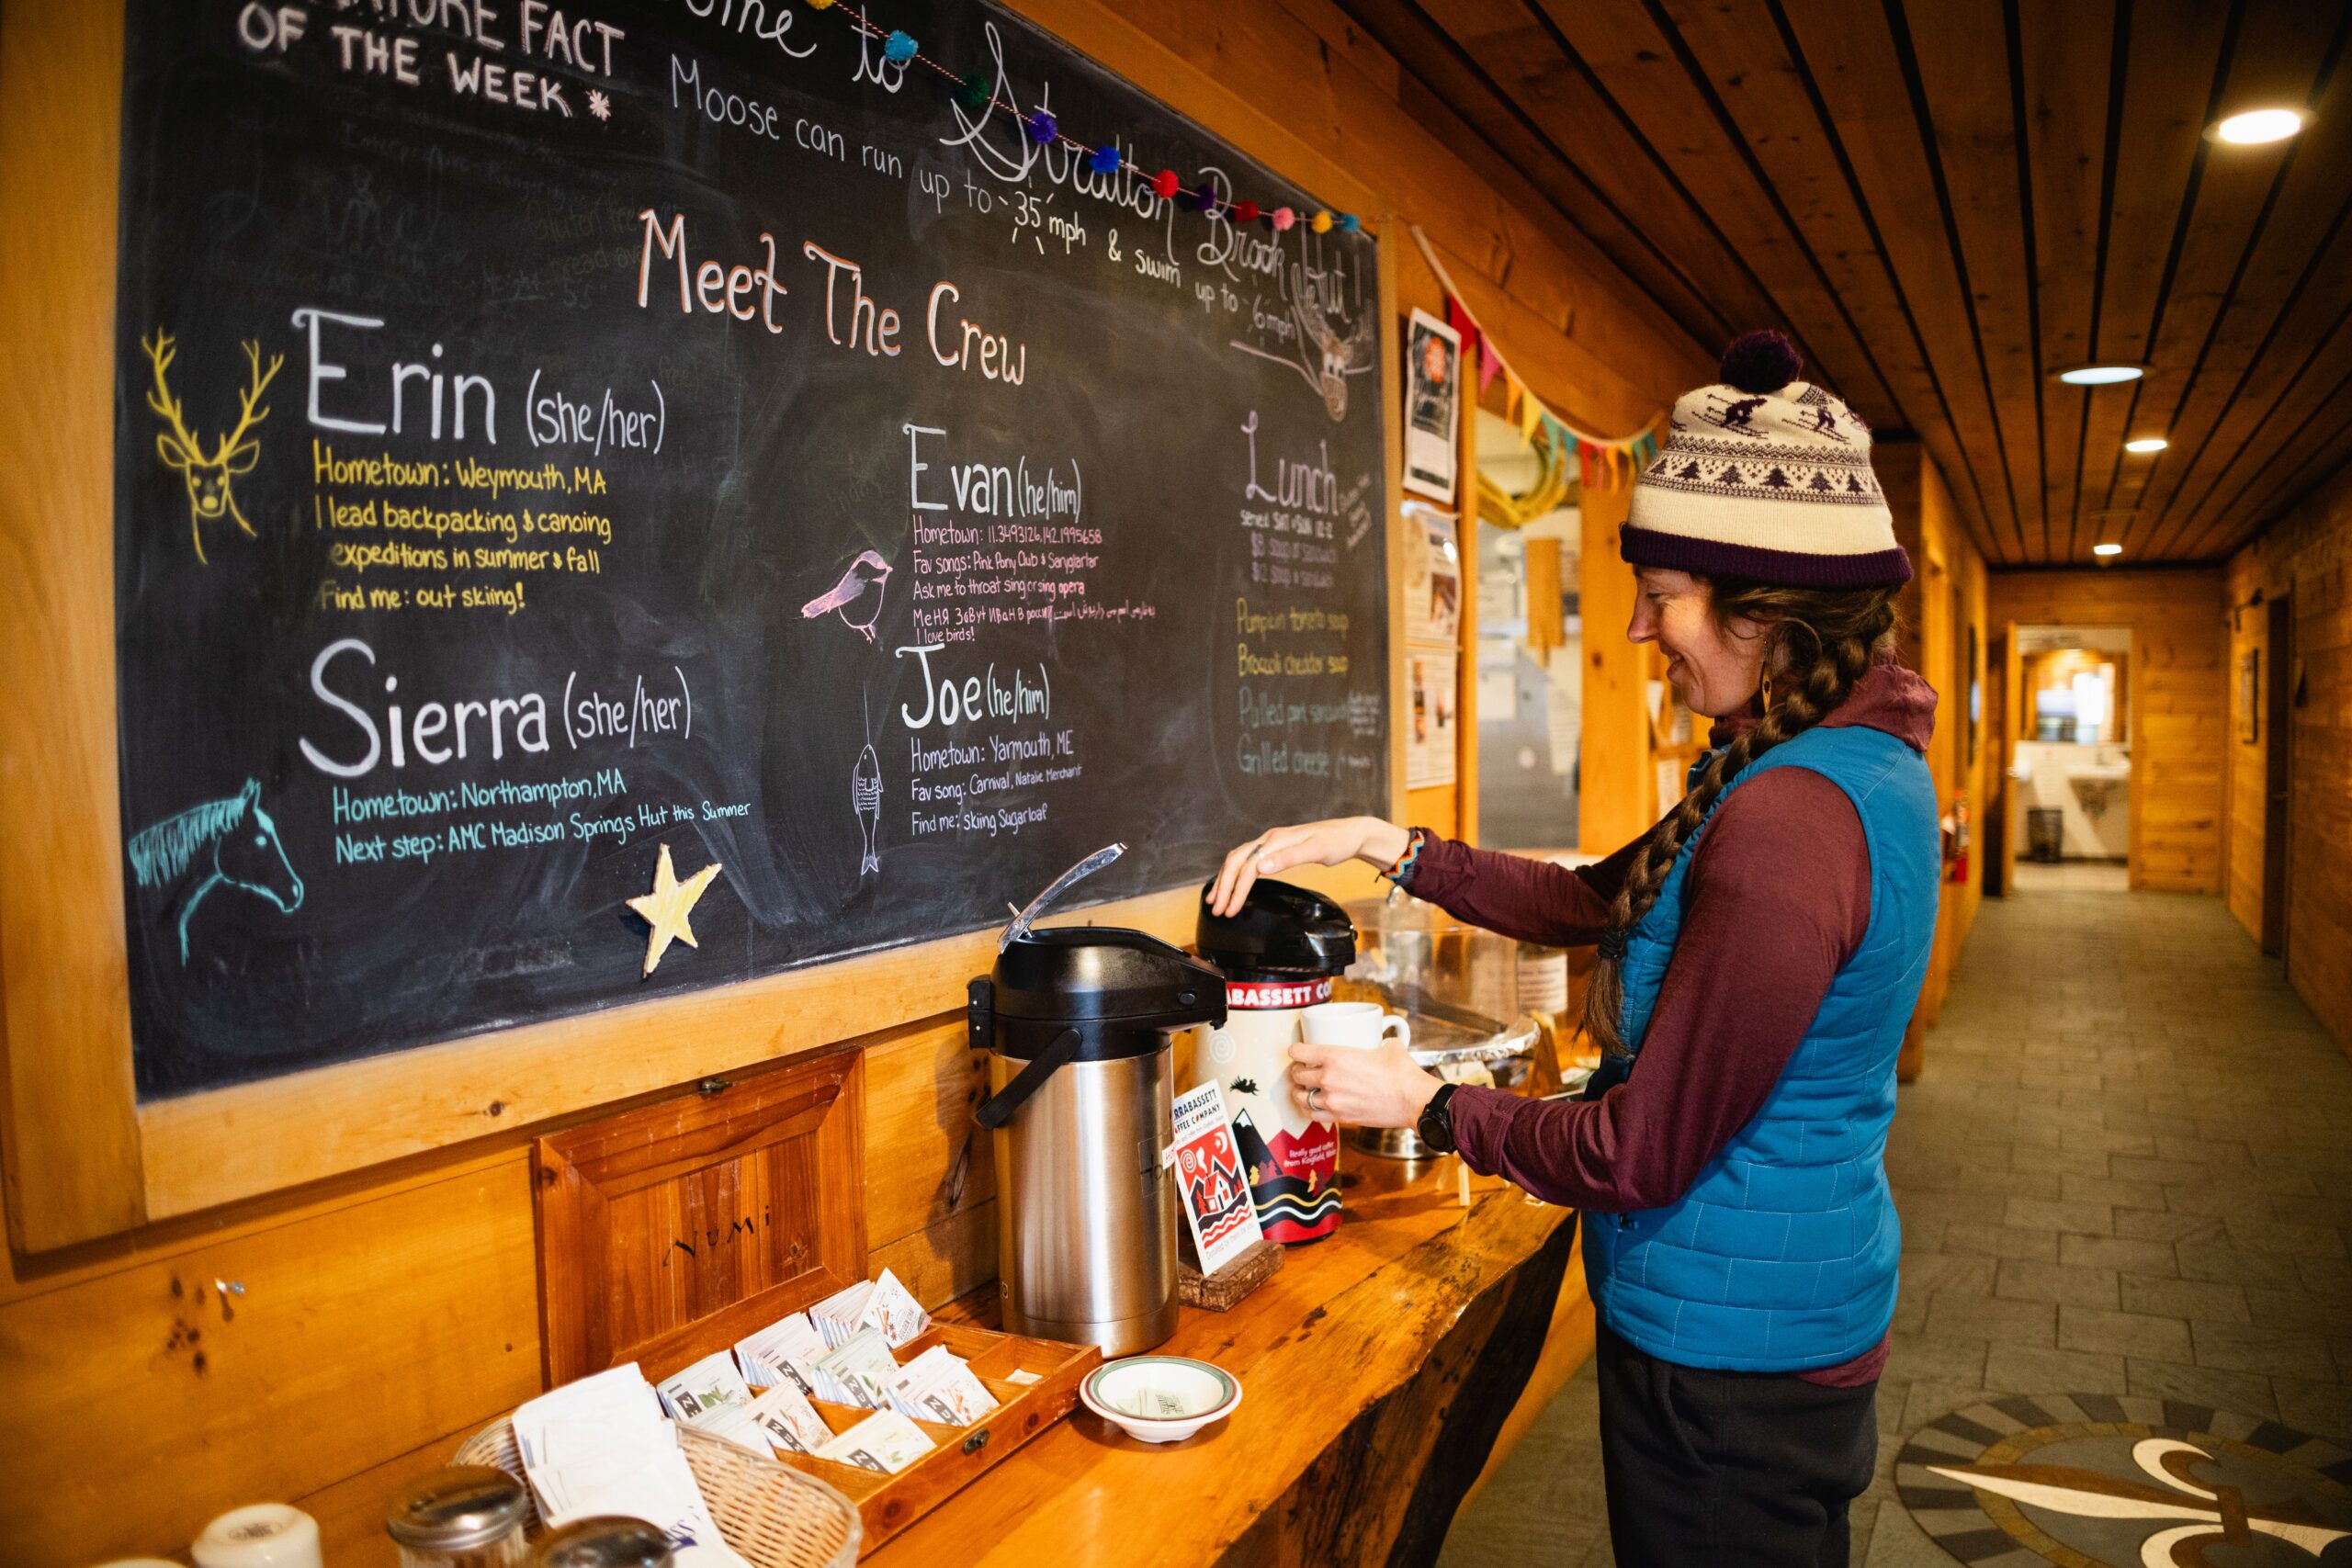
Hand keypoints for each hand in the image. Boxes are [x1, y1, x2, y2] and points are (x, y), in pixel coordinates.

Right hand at [1207, 817, 1411, 915]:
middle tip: (1216, 910)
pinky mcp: (1276, 847)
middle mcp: (1269, 839)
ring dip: (1225, 880)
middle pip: (1236, 862)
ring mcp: (1271, 843)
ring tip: (1215, 899)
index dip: (1235, 890)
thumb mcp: (1316, 851)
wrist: (1351, 833)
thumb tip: (1260, 867)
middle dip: (1223, 887)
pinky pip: (1247, 860)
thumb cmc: (1336, 842)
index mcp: (1276, 840)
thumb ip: (1288, 858)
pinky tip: (1233, 884)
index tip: (1229, 910)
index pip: (1247, 867)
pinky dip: (1236, 873)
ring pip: (1239, 860)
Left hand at [1288, 1040, 1442, 1129]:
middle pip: (1297, 1075)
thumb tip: (1382, 1040)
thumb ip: (1378, 1041)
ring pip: (1300, 1097)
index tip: (1298, 1051)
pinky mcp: (1340, 1118)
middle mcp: (1328, 1079)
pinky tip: (1314, 1106)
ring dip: (1300, 1092)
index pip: (1299, 1052)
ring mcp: (1332, 1101)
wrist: (1413, 1101)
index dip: (1296, 1050)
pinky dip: (1310, 1110)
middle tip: (1304, 1070)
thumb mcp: (1388, 1047)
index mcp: (1334, 1056)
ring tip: (1306, 1089)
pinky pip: (1312, 1116)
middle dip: (1298, 1071)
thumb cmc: (1402, 1074)